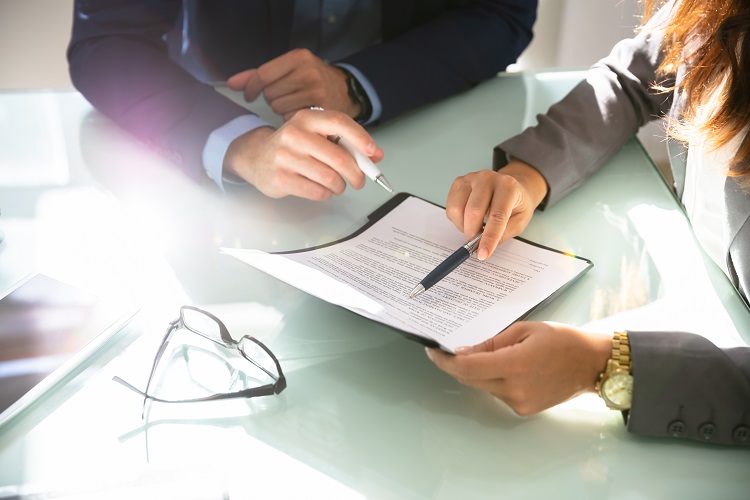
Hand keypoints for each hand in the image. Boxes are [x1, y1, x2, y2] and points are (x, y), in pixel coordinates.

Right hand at [224, 108, 383, 199]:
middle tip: (360, 180)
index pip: (339, 122)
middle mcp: (295, 134)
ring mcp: (286, 157)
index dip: (361, 138)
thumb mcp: (317, 136)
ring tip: (338, 184)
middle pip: (339, 158)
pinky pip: (318, 192)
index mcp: (307, 118)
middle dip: (356, 174)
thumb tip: (376, 156)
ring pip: (330, 178)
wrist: (256, 156)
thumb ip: (346, 143)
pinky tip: (322, 189)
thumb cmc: (294, 147)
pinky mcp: (281, 178)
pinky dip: (326, 194)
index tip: (372, 152)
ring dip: (340, 186)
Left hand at [227, 49, 358, 120]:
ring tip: (293, 104)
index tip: (249, 95)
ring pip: (278, 107)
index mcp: (298, 57)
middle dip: (271, 98)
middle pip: (270, 93)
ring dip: (280, 109)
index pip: (263, 74)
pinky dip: (291, 118)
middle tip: (283, 97)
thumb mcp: (288, 68)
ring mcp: (317, 91)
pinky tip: (300, 113)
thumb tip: (231, 84)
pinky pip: (291, 118)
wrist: (345, 91)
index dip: (251, 87)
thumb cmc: (310, 79)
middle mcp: (309, 72)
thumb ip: (258, 75)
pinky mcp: (321, 109)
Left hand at [426, 322, 611, 415]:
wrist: (591, 364)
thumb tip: (464, 352)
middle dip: (457, 365)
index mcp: (514, 365)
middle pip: (471, 379)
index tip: (433, 352)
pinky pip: (497, 394)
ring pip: (483, 387)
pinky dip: (494, 380)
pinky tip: (508, 367)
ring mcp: (519, 403)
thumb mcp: (524, 330)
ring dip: (478, 372)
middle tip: (448, 350)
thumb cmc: (561, 340)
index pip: (467, 367)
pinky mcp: (524, 410)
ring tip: (492, 354)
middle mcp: (514, 389)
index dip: (445, 361)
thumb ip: (491, 343)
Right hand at [446, 160, 547, 259]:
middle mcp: (488, 178)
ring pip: (458, 210)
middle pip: (473, 211)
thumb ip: (502, 235)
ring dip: (463, 226)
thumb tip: (482, 247)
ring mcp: (471, 178)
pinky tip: (467, 219)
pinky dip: (457, 220)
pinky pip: (450, 207)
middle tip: (476, 242)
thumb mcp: (519, 222)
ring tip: (474, 227)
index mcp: (508, 187)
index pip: (497, 216)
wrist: (512, 185)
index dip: (489, 238)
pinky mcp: (459, 182)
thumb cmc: (516, 204)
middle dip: (472, 233)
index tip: (483, 254)